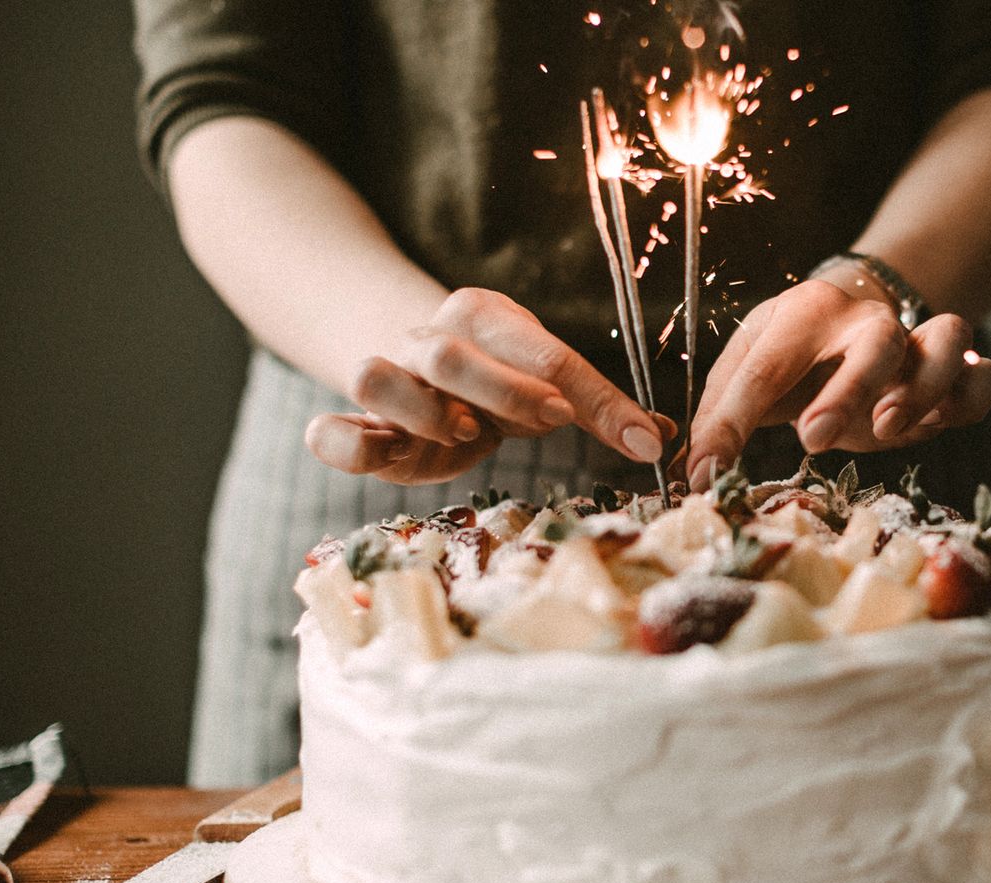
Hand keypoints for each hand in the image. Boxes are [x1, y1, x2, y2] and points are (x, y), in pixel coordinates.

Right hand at [305, 288, 668, 484]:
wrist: (417, 370)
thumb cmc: (496, 383)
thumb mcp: (547, 387)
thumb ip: (597, 408)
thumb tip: (663, 437)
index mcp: (485, 318)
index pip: (544, 353)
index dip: (594, 396)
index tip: (640, 438)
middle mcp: (427, 340)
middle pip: (448, 353)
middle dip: (504, 390)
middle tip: (552, 420)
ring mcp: (385, 380)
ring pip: (374, 377)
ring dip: (420, 410)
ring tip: (461, 434)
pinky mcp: (354, 428)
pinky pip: (328, 431)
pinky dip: (344, 444)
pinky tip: (382, 456)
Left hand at [686, 280, 990, 487]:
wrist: (853, 315)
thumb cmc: (792, 355)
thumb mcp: (747, 369)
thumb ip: (720, 416)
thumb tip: (695, 472)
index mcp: (804, 314)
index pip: (765, 367)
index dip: (731, 423)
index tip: (705, 472)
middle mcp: (867, 321)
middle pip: (875, 341)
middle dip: (849, 391)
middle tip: (813, 438)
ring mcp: (917, 343)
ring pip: (947, 338)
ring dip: (925, 386)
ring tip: (890, 429)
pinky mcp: (954, 373)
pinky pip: (983, 374)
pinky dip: (973, 395)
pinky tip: (945, 421)